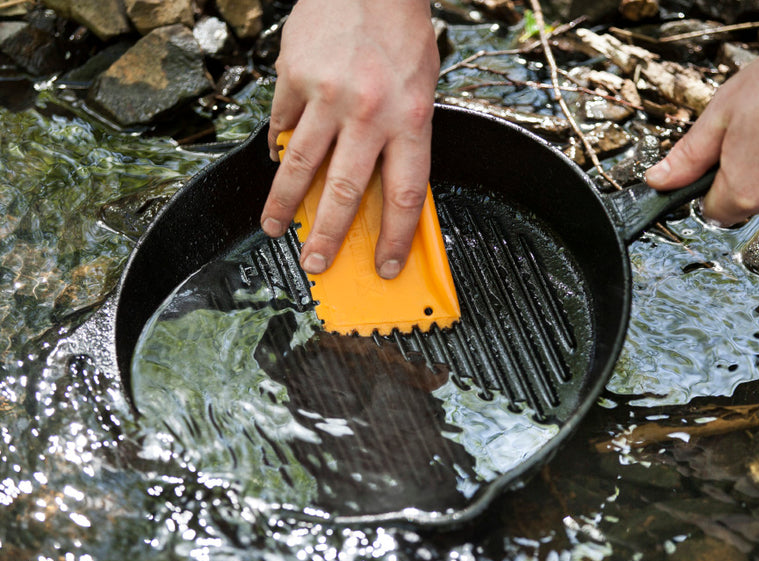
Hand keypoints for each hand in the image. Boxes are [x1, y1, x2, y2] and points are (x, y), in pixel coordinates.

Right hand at [261, 0, 438, 278]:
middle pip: (343, 191)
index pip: (404, 195)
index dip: (395, 237)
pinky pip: (283, 122)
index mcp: (410, 119)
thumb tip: (383, 189)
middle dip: (327, 236)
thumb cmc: (402, 34)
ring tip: (274, 227)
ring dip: (284, 202)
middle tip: (315, 263)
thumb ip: (403, 140)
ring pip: (300, 164)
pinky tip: (277, 160)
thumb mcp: (422, 91)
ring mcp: (327, 94)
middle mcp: (368, 111)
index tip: (386, 265)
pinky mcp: (294, 74)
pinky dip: (280, 144)